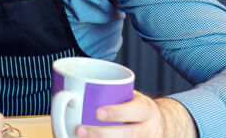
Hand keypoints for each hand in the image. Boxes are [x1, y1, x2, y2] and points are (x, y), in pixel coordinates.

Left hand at [76, 91, 197, 137]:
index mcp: (145, 109)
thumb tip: (66, 92)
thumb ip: (107, 94)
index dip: (116, 112)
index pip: (134, 110)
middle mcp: (148, 128)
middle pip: (129, 134)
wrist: (159, 125)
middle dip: (102, 134)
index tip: (97, 112)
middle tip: (79, 131)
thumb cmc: (134, 107)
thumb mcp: (129, 96)